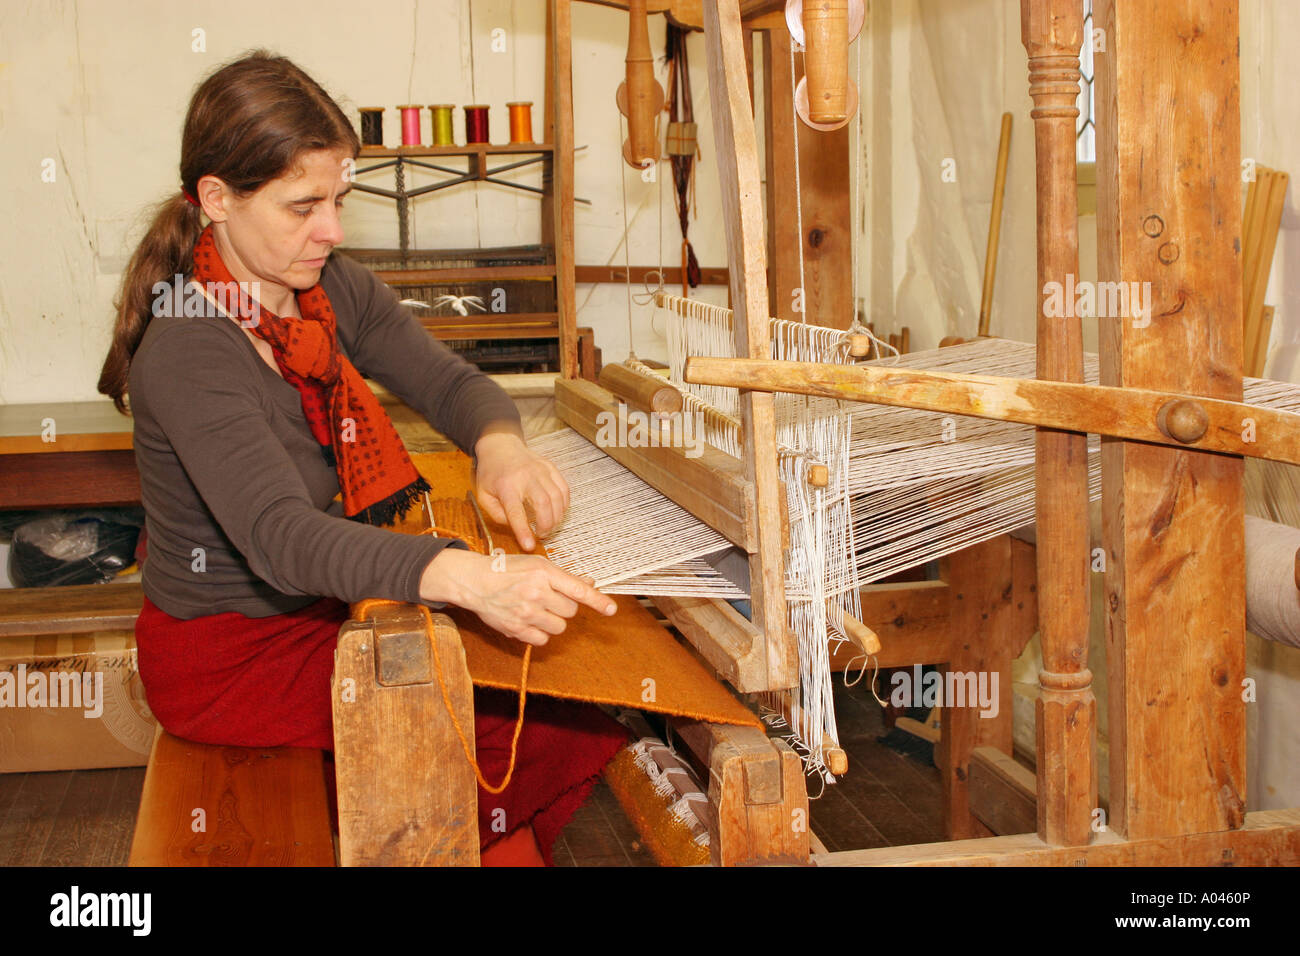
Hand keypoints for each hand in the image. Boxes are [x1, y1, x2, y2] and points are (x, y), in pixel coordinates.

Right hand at [419, 548, 615, 645]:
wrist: (474, 582)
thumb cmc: (508, 570)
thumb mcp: (536, 564)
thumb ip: (563, 576)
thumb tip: (590, 585)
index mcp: (543, 573)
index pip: (577, 590)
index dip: (597, 601)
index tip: (611, 609)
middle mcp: (535, 593)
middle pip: (570, 611)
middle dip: (564, 606)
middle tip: (548, 598)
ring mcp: (525, 613)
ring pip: (559, 626)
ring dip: (553, 620)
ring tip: (537, 608)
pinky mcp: (516, 629)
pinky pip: (543, 639)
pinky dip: (540, 632)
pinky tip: (529, 620)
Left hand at [473, 426, 568, 550]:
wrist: (500, 446)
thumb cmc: (491, 473)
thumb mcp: (483, 495)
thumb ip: (497, 514)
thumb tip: (515, 526)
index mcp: (506, 486)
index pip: (516, 512)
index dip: (524, 531)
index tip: (530, 546)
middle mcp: (526, 477)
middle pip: (543, 504)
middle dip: (546, 525)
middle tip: (541, 535)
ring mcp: (541, 470)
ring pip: (557, 498)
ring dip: (556, 517)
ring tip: (549, 526)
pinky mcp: (551, 468)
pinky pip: (564, 489)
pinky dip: (564, 505)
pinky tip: (557, 512)